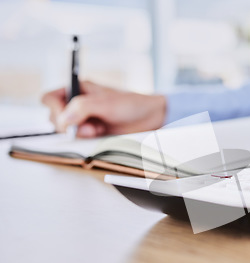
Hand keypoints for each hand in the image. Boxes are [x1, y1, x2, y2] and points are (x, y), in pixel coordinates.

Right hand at [41, 81, 166, 137]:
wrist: (151, 118)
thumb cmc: (132, 104)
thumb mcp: (106, 103)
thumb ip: (82, 108)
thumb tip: (63, 119)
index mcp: (79, 89)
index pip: (50, 98)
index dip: (54, 109)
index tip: (65, 119)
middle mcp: (78, 103)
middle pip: (55, 116)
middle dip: (68, 124)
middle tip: (86, 126)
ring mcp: (85, 118)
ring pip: (67, 129)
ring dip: (79, 132)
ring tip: (96, 129)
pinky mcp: (92, 130)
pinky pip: (79, 138)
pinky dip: (87, 138)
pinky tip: (100, 133)